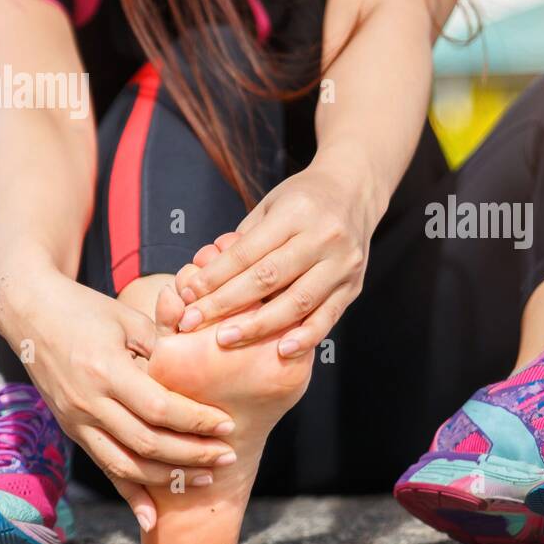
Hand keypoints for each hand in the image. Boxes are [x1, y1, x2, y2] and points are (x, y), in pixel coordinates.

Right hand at [0, 268, 235, 530]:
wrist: (30, 315)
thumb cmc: (87, 310)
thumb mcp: (128, 320)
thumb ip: (162, 348)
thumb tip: (201, 372)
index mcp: (106, 371)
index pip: (159, 408)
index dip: (196, 421)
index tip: (227, 426)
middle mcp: (89, 403)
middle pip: (147, 442)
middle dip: (192, 454)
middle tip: (227, 456)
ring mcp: (77, 421)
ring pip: (126, 464)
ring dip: (168, 477)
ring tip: (205, 478)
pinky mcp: (73, 431)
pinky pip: (104, 468)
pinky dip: (129, 495)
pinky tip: (151, 518)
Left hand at [176, 157, 375, 354]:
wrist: (354, 193)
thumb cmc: (304, 200)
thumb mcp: (271, 205)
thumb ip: (244, 241)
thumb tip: (205, 277)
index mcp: (297, 212)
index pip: (248, 252)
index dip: (215, 276)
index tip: (188, 296)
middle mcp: (324, 237)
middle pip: (268, 278)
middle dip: (226, 303)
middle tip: (194, 322)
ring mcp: (342, 264)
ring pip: (297, 302)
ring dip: (258, 325)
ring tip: (226, 339)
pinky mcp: (353, 286)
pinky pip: (328, 317)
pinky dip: (305, 336)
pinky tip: (282, 350)